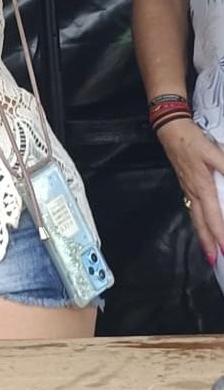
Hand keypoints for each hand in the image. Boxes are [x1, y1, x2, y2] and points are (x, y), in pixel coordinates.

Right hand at [157, 118, 223, 263]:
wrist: (170, 129)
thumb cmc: (192, 141)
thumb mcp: (214, 153)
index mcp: (202, 187)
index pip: (213, 217)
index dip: (220, 235)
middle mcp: (193, 192)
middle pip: (200, 222)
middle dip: (208, 243)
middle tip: (214, 261)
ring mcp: (187, 189)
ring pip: (195, 217)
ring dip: (202, 235)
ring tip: (208, 250)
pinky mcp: (186, 184)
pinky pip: (192, 209)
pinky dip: (198, 222)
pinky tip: (201, 225)